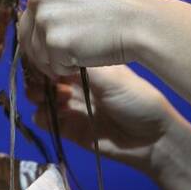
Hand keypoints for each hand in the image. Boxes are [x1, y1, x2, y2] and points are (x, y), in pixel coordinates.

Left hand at [16, 0, 155, 76]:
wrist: (141, 21)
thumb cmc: (114, 8)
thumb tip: (30, 16)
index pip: (29, 15)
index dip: (47, 30)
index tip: (72, 27)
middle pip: (28, 36)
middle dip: (48, 49)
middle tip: (77, 45)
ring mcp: (44, 18)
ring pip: (38, 54)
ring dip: (59, 59)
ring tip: (86, 45)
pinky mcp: (53, 42)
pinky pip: (54, 67)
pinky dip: (70, 68)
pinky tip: (89, 53)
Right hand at [24, 61, 175, 173]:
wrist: (152, 140)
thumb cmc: (137, 100)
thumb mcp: (111, 76)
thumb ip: (81, 65)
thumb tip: (54, 49)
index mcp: (85, 67)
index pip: (55, 56)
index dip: (44, 57)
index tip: (41, 59)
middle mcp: (74, 83)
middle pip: (42, 76)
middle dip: (37, 77)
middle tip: (45, 81)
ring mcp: (70, 105)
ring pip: (39, 96)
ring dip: (38, 95)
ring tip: (53, 98)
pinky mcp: (68, 128)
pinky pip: (44, 120)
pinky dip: (42, 116)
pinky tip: (52, 115)